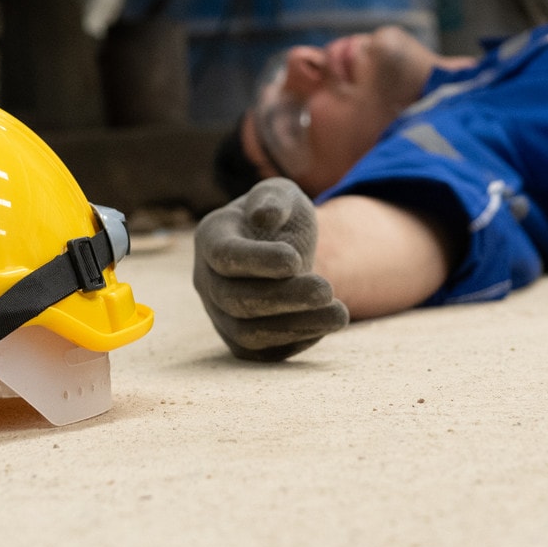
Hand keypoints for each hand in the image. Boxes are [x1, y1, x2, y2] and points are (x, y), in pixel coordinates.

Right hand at [194, 180, 350, 361]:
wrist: (285, 249)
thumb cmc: (281, 217)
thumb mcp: (282, 194)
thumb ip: (273, 198)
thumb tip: (264, 215)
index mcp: (211, 237)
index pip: (224, 256)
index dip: (257, 261)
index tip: (295, 260)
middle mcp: (207, 280)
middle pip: (235, 298)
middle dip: (283, 297)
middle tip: (326, 289)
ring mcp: (220, 315)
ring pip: (248, 332)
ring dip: (295, 325)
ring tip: (340, 313)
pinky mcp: (241, 341)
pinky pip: (264, 351)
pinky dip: (298, 340)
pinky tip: (328, 322)